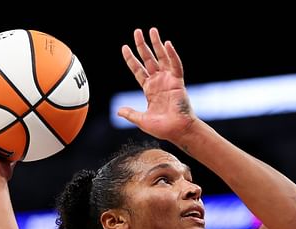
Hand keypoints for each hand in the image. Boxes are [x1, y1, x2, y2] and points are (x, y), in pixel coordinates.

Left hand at [118, 28, 195, 142]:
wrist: (177, 131)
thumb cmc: (162, 128)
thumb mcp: (142, 120)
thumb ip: (131, 114)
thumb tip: (118, 111)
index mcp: (149, 90)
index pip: (138, 70)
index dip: (131, 59)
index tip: (124, 47)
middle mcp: (158, 82)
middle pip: (148, 59)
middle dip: (142, 45)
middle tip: (137, 32)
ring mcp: (168, 81)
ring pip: (162, 58)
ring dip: (157, 44)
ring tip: (152, 30)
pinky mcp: (178, 82)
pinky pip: (175, 66)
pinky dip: (172, 55)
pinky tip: (167, 44)